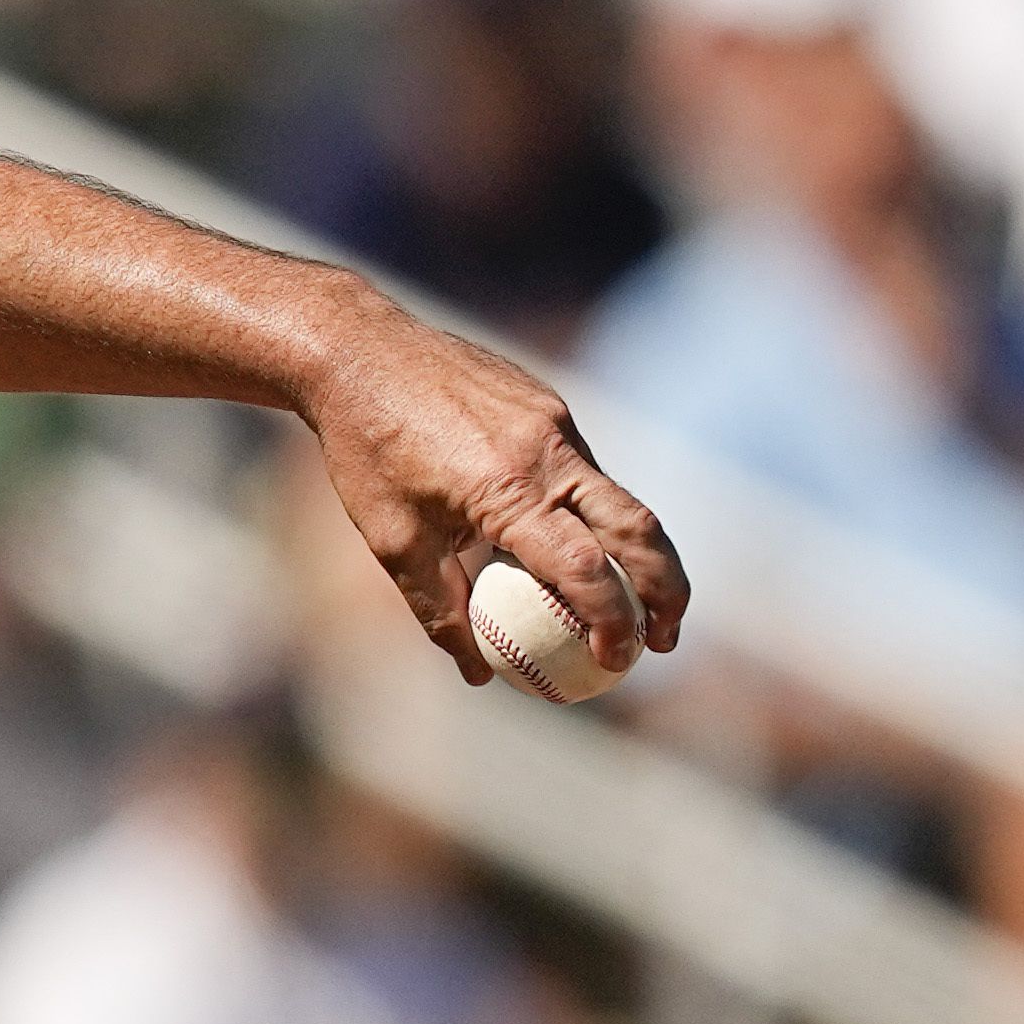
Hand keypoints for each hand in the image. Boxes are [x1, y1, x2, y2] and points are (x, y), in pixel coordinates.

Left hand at [296, 302, 689, 686]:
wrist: (358, 349)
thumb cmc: (365, 449)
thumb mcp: (392, 540)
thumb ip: (438, 607)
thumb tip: (478, 673)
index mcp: (508, 489)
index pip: (585, 569)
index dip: (611, 622)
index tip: (615, 662)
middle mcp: (546, 451)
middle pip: (638, 529)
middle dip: (666, 590)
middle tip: (663, 640)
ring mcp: (554, 421)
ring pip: (618, 496)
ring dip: (637, 553)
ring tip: (635, 603)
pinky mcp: (548, 404)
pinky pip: (583, 468)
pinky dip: (593, 512)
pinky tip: (570, 541)